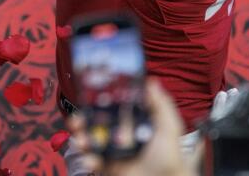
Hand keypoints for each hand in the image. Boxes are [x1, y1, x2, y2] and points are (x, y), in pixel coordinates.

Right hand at [68, 79, 194, 175]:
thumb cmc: (170, 156)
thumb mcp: (169, 127)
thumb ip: (161, 104)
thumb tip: (151, 82)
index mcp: (130, 120)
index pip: (109, 107)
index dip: (95, 102)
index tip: (86, 96)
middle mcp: (119, 133)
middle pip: (94, 122)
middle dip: (81, 120)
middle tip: (77, 121)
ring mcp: (112, 150)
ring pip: (89, 140)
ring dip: (80, 138)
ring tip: (81, 140)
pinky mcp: (109, 166)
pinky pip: (93, 160)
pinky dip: (88, 159)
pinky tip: (91, 159)